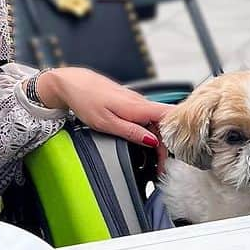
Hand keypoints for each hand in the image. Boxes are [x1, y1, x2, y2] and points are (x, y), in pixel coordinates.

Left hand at [36, 67, 168, 167]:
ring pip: (156, 121)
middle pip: (164, 123)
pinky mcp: (129, 102)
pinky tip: (144, 141)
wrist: (72, 83)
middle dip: (165, 145)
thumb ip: (131, 132)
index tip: (175, 153)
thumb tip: (151, 141)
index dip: (178, 134)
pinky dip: (149, 131)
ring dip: (158, 139)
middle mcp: (140, 101)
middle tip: (159, 166)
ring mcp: (135, 101)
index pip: (171, 116)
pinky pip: (146, 117)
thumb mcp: (106, 123)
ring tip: (154, 159)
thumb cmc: (85, 100)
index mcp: (138, 106)